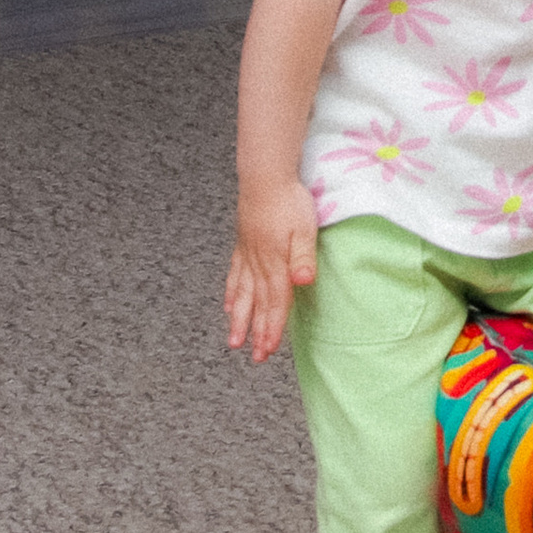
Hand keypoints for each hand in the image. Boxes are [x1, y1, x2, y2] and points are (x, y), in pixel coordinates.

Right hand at [226, 175, 319, 362]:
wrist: (264, 175)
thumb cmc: (288, 199)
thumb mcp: (305, 227)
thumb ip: (304, 256)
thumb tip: (304, 282)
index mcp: (275, 261)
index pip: (275, 301)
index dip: (272, 327)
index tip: (268, 349)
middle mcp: (258, 262)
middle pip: (257, 303)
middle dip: (256, 332)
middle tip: (255, 357)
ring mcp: (247, 254)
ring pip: (242, 294)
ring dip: (239, 319)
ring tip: (234, 341)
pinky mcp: (243, 244)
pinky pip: (234, 274)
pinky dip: (230, 293)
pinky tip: (228, 305)